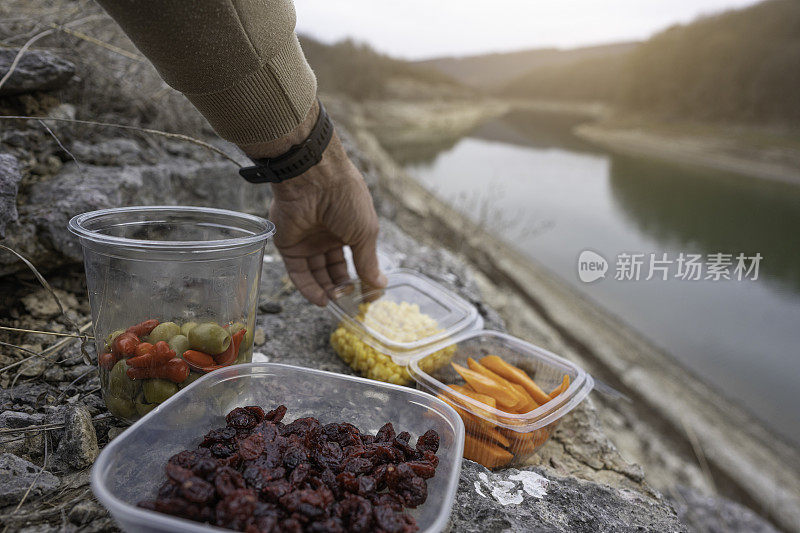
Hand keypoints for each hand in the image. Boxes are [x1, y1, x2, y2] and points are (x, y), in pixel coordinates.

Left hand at [240, 102, 385, 304]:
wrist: (313, 178)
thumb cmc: (346, 198)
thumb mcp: (365, 232)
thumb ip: (369, 262)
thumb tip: (380, 286)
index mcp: (348, 227)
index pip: (354, 258)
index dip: (360, 276)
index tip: (366, 295)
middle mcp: (327, 235)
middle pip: (333, 268)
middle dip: (341, 286)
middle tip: (348, 301)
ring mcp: (307, 240)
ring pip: (316, 273)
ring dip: (326, 290)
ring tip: (335, 303)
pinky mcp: (288, 245)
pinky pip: (298, 272)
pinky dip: (308, 288)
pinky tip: (321, 300)